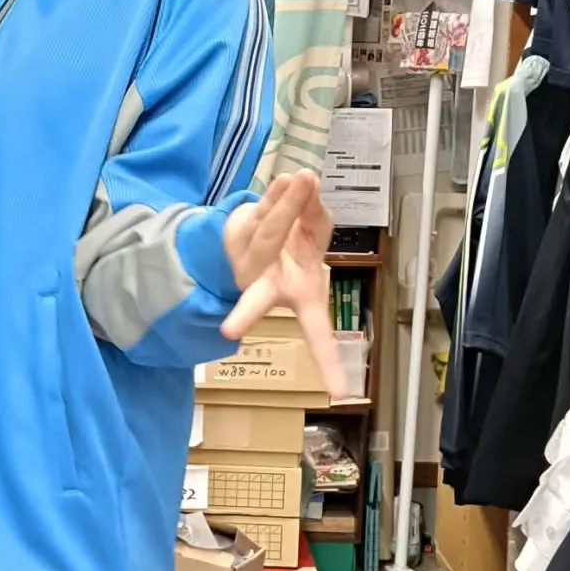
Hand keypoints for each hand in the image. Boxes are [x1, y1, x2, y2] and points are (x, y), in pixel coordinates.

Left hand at [221, 171, 347, 399]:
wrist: (253, 230)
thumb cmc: (292, 246)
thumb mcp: (315, 237)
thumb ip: (316, 217)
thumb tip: (309, 187)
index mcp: (297, 296)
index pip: (316, 334)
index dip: (329, 363)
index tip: (339, 393)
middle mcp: (270, 284)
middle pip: (259, 298)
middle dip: (248, 311)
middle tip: (230, 333)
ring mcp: (251, 259)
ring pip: (266, 234)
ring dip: (285, 209)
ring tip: (304, 180)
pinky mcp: (242, 230)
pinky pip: (262, 210)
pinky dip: (279, 194)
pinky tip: (291, 178)